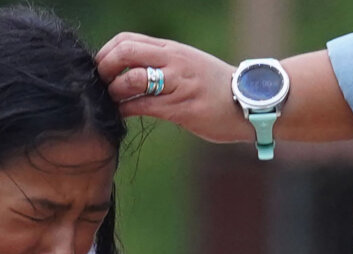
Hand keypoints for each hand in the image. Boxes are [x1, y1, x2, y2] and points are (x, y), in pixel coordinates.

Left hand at [96, 33, 250, 143]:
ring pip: (131, 79)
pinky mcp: (181, 107)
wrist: (251, 102)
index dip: (106, 53)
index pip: (127, 40)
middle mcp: (173, 60)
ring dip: (113, 92)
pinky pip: (143, 106)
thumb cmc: (216, 88)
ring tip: (113, 102)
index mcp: (171, 49)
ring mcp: (177, 83)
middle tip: (101, 86)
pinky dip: (124, 111)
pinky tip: (121, 116)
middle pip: (124, 52)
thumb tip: (129, 71)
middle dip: (104, 69)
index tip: (101, 71)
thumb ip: (161, 63)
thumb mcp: (187, 65)